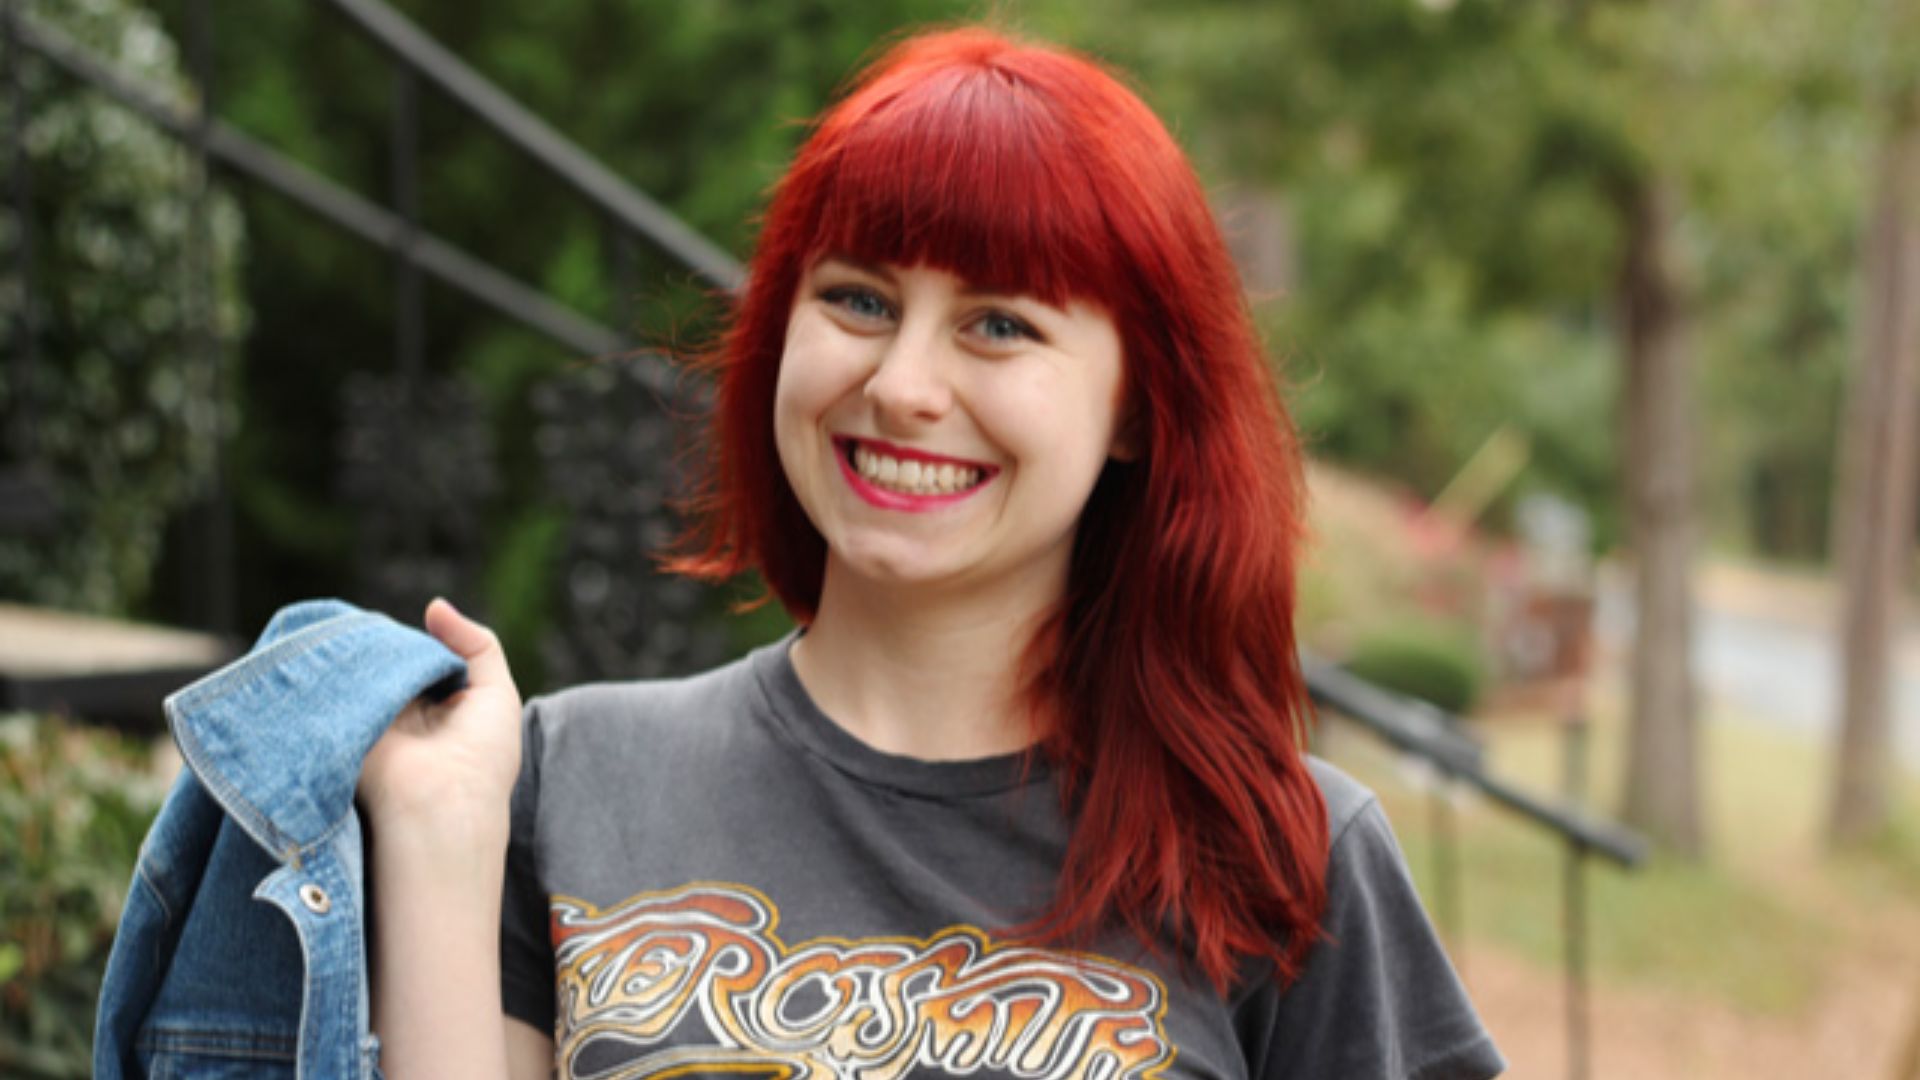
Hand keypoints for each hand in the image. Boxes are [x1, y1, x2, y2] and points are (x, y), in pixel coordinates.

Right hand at [358, 599, 523, 840]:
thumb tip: (432, 606)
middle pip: (391, 660)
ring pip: (363, 669)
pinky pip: (337, 686)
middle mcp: (406, 713)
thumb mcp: (497, 692)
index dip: (424, 640)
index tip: (426, 623)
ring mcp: (374, 719)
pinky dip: (341, 667)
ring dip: (363, 651)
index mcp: (441, 707)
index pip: (424, 658)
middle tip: (384, 626)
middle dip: (389, 642)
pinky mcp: (344, 727)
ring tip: (364, 633)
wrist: (443, 807)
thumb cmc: (483, 756)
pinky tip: (343, 648)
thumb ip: (476, 643)